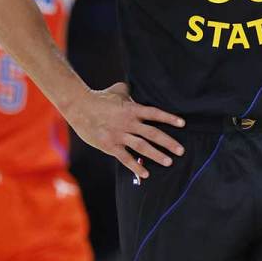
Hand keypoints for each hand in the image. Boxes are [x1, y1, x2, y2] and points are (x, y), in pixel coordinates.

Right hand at [65, 82, 184, 180]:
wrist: (79, 107)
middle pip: (153, 133)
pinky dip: (136, 166)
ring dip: (157, 155)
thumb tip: (134, 86)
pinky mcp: (110, 145)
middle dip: (168, 142)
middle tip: (181, 151)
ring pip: (142, 146)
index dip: (169, 118)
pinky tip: (145, 174)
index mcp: (132, 109)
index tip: (182, 123)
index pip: (155, 113)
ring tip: (169, 162)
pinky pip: (125, 158)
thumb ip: (128, 90)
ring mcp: (119, 135)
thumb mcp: (117, 90)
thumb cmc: (99, 98)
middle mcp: (128, 122)